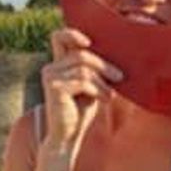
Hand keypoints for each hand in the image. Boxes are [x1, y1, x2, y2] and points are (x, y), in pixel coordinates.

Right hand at [38, 37, 118, 153]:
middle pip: (81, 54)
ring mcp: (50, 77)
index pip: (59, 37)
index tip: (90, 42)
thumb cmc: (80, 111)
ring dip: (103, 81)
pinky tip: (106, 99)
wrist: (67, 136)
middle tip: (120, 76)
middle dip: (103, 64)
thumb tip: (114, 54)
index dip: (73, 34)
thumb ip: (93, 70)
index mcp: (58, 64)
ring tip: (111, 94)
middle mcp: (51, 68)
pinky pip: (83, 81)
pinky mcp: (54, 88)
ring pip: (84, 68)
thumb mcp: (90, 86)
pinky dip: (99, 90)